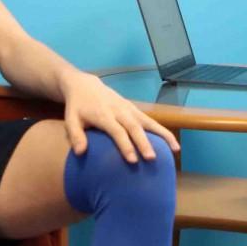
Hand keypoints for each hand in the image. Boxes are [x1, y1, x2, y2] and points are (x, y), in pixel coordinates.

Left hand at [61, 72, 179, 162]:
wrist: (85, 85)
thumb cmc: (77, 107)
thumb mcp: (71, 120)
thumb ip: (75, 135)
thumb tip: (80, 152)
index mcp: (103, 115)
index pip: (117, 131)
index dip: (125, 145)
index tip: (132, 160)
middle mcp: (119, 111)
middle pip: (135, 127)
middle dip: (144, 143)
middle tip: (152, 158)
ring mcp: (129, 109)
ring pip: (149, 122)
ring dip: (163, 135)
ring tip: (175, 149)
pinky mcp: (135, 109)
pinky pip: (151, 120)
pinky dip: (163, 131)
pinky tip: (173, 144)